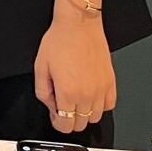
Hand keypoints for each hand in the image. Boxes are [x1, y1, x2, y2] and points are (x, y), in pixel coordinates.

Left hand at [34, 0, 115, 134]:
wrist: (78, 25)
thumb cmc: (60, 40)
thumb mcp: (40, 66)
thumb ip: (42, 92)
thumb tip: (51, 106)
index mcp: (68, 92)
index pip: (65, 126)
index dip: (57, 123)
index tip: (55, 117)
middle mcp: (87, 94)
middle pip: (80, 125)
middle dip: (69, 119)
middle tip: (62, 104)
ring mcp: (102, 90)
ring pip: (95, 118)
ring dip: (84, 113)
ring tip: (75, 97)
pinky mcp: (111, 83)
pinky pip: (109, 106)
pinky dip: (100, 105)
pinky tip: (90, 94)